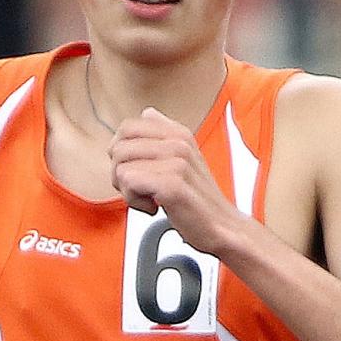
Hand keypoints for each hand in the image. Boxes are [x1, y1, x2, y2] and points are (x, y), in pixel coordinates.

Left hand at [109, 107, 240, 252]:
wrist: (222, 227)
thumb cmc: (199, 200)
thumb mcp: (185, 158)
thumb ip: (164, 134)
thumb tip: (148, 113)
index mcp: (179, 133)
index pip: (127, 128)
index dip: (121, 153)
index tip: (137, 171)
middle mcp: (178, 143)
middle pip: (118, 147)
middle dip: (120, 173)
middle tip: (140, 189)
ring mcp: (176, 162)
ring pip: (121, 167)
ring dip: (127, 190)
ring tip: (149, 198)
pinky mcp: (172, 184)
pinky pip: (130, 183)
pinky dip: (134, 201)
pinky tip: (153, 207)